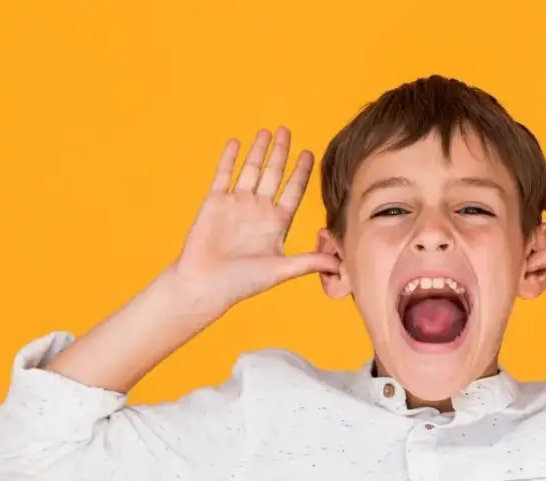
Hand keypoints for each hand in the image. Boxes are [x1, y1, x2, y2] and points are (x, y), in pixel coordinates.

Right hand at [170, 127, 337, 311]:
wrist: (204, 285)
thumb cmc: (242, 283)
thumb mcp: (281, 270)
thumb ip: (309, 262)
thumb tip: (340, 264)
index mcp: (276, 223)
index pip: (293, 190)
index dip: (301, 172)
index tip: (309, 153)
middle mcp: (258, 210)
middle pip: (273, 174)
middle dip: (281, 152)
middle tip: (287, 130)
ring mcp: (236, 204)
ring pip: (250, 170)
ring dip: (258, 150)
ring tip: (266, 131)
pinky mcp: (214, 202)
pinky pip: (223, 174)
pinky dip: (228, 158)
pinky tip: (236, 142)